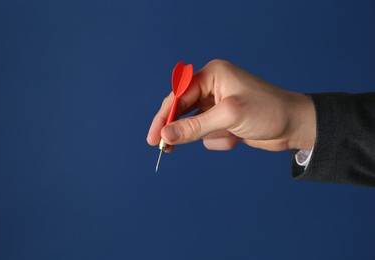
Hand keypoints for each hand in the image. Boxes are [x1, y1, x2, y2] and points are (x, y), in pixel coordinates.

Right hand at [147, 60, 315, 151]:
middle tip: (164, 147)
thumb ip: (194, 126)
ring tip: (232, 134)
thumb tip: (165, 134)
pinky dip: (221, 140)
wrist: (295, 126)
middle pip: (183, 110)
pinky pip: (209, 136)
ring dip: (211, 135)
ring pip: (196, 127)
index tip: (153, 136)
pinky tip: (239, 138)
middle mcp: (213, 87)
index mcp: (212, 75)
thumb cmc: (267, 112)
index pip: (178, 95)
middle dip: (181, 129)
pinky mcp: (224, 121)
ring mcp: (218, 105)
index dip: (164, 116)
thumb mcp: (228, 117)